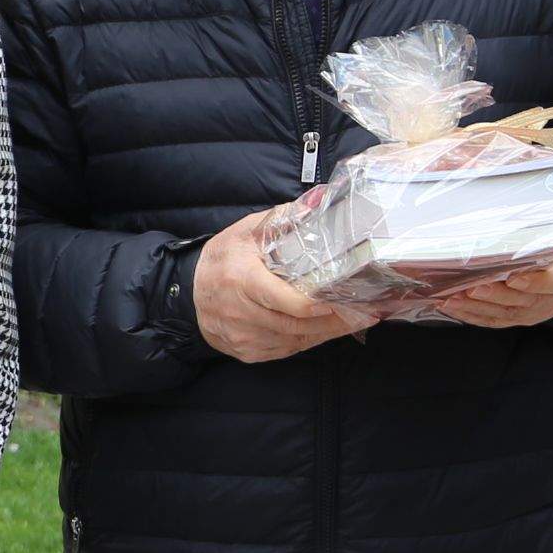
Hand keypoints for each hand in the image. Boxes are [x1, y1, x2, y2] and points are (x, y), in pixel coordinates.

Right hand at [196, 207, 374, 362]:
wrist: (187, 293)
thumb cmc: (222, 259)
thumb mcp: (245, 232)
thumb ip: (282, 218)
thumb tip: (319, 201)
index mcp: (242, 281)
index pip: (286, 302)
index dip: (318, 306)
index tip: (344, 300)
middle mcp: (240, 314)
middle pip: (297, 326)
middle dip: (335, 322)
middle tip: (366, 313)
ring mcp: (242, 337)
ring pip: (294, 342)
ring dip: (327, 334)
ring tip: (355, 322)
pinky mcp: (245, 352)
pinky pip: (284, 351)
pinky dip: (308, 342)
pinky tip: (326, 331)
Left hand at [429, 250, 552, 328]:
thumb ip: (536, 238)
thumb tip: (508, 226)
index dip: (534, 282)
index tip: (512, 278)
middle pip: (524, 301)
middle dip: (495, 296)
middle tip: (472, 288)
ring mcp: (538, 312)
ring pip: (507, 314)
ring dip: (477, 308)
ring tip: (453, 300)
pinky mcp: (522, 319)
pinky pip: (496, 321)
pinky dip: (474, 315)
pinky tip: (455, 308)